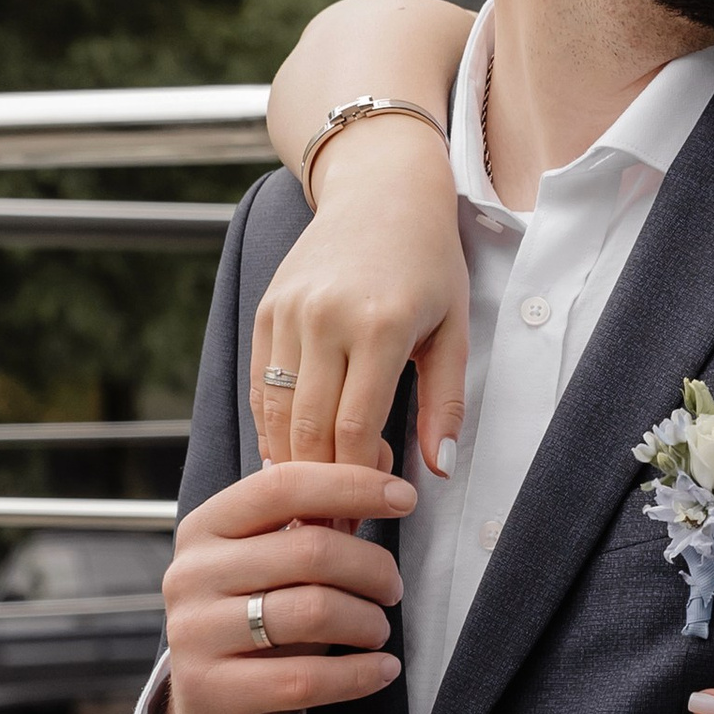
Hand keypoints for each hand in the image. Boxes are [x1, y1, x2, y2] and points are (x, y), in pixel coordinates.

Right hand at [154, 459, 414, 713]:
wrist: (211, 705)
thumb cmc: (255, 618)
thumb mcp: (277, 562)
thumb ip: (319, 515)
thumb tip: (383, 463)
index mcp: (206, 527)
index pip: (283, 485)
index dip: (352, 485)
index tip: (406, 499)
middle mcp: (191, 573)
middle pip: (310, 550)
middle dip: (373, 568)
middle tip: (393, 589)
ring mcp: (194, 633)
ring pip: (313, 612)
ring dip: (368, 621)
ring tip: (379, 628)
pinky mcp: (210, 690)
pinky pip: (304, 678)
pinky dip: (359, 673)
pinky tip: (383, 669)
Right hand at [253, 111, 468, 477]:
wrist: (382, 191)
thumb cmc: (429, 262)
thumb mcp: (454, 329)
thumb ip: (446, 402)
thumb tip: (438, 469)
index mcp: (381, 325)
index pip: (353, 427)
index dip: (356, 480)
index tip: (368, 510)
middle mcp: (326, 317)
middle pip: (308, 427)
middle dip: (319, 484)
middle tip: (333, 523)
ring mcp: (289, 311)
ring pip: (275, 410)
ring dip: (290, 461)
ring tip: (312, 499)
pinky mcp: (267, 308)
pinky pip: (259, 383)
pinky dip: (271, 425)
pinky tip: (290, 454)